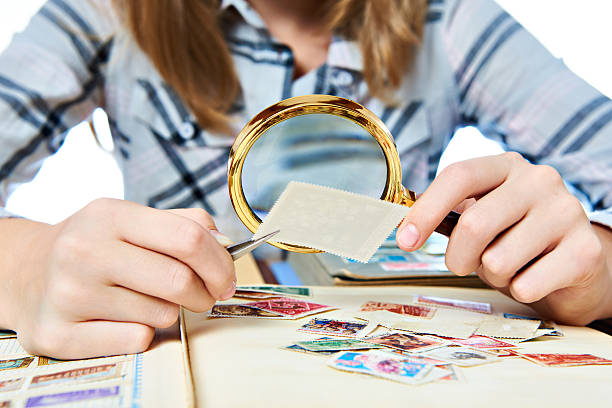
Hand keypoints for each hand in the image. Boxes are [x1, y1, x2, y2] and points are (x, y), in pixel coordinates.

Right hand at [3, 199, 234, 358]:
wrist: (26, 271)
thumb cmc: (94, 245)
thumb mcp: (130, 219)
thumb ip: (181, 224)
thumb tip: (223, 243)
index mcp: (108, 215)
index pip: (188, 238)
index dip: (220, 262)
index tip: (226, 278)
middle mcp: (83, 251)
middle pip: (179, 281)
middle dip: (204, 293)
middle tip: (203, 296)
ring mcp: (68, 294)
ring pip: (161, 315)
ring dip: (168, 311)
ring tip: (145, 299)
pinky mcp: (58, 334)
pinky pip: (136, 341)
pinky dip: (142, 333)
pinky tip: (122, 318)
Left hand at [397, 152, 611, 324]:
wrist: (577, 264)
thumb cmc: (516, 239)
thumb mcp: (483, 218)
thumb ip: (450, 217)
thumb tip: (404, 227)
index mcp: (506, 167)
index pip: (459, 176)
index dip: (426, 210)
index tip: (405, 240)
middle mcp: (539, 180)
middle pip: (474, 223)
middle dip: (458, 258)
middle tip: (464, 265)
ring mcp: (566, 211)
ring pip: (498, 260)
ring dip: (493, 276)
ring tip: (510, 266)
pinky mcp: (585, 249)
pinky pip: (526, 285)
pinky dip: (520, 291)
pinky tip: (535, 278)